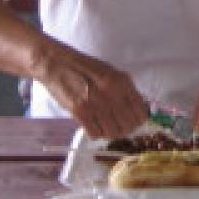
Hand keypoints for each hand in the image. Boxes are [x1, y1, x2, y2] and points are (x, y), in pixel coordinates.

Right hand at [34, 47, 148, 137]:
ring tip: (106, 126)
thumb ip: (126, 90)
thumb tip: (139, 109)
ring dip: (111, 133)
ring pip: (113, 133)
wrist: (58, 64)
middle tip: (120, 126)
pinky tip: (94, 125)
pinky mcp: (80, 112)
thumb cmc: (85, 68)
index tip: (135, 121)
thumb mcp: (111, 73)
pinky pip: (95, 134)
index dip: (139, 120)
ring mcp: (96, 104)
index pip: (141, 112)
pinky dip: (96, 133)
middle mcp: (112, 94)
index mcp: (122, 82)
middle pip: (129, 126)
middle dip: (126, 129)